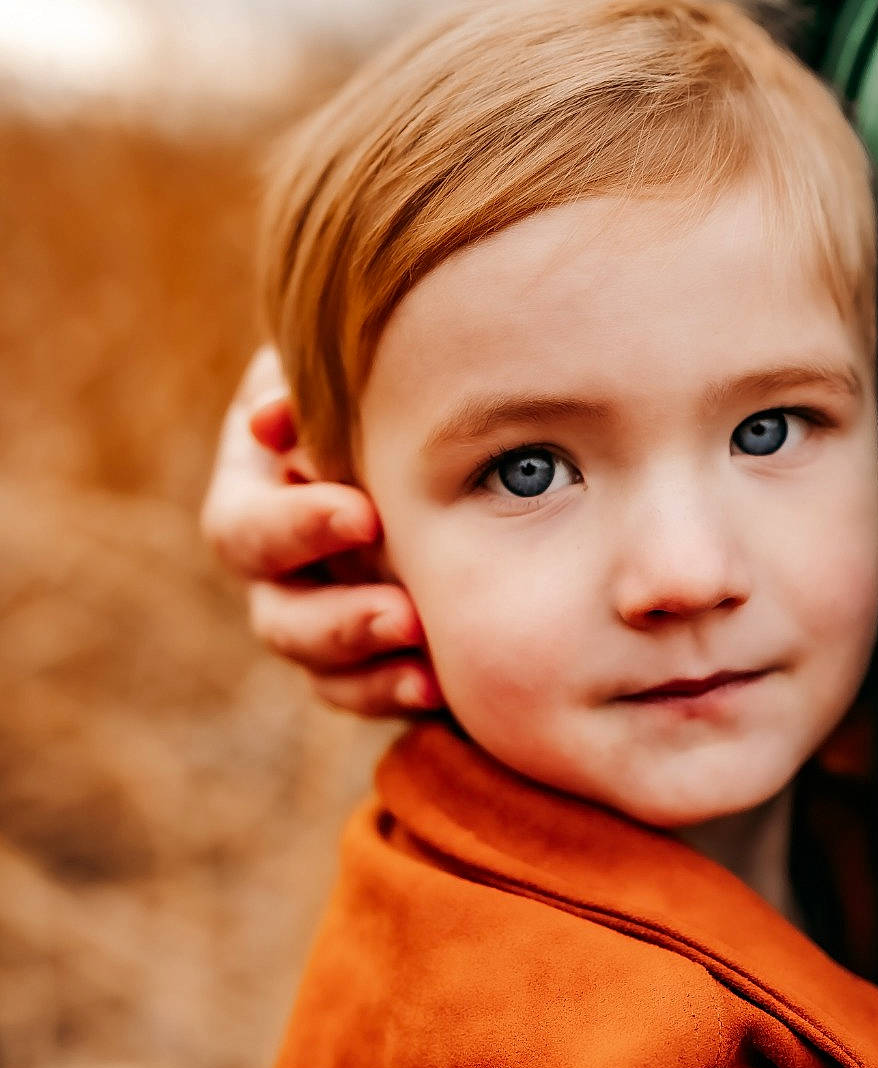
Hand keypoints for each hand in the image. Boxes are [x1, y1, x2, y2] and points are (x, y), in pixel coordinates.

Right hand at [201, 348, 442, 717]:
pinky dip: (401, 696)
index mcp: (254, 493)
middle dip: (339, 622)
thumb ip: (311, 389)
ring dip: (372, 674)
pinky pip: (372, 695)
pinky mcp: (371, 656)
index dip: (297, 529)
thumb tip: (271, 421)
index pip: (246, 531)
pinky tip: (440, 691)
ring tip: (430, 670)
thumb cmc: (382, 376)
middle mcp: (278, 571)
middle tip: (404, 617)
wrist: (441, 412)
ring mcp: (322, 619)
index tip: (365, 517)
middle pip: (279, 619)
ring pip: (323, 672)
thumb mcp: (344, 371)